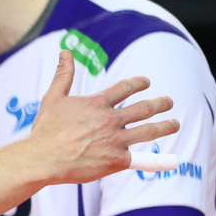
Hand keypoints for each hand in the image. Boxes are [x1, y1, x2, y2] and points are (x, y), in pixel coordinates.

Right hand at [26, 50, 176, 185]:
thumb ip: (63, 75)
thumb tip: (65, 52)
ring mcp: (116, 141)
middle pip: (144, 108)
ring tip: (174, 123)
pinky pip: (141, 160)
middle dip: (160, 103)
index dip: (139, 83)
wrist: (41, 159)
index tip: (146, 83)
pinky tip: (173, 162)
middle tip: (168, 102)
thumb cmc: (44, 130)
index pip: (127, 87)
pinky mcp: (115, 161)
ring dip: (166, 126)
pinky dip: (158, 162)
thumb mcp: (52, 98)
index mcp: (98, 102)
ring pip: (149, 131)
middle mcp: (111, 119)